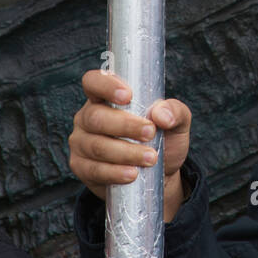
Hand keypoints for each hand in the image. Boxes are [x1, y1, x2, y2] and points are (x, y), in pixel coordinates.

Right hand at [69, 70, 191, 220]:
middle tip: (150, 133)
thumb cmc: (162, 140)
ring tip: (150, 158)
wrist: (159, 176)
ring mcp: (81, 143)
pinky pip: (93, 170)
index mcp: (105, 97)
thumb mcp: (176, 122)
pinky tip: (132, 173)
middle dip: (125, 125)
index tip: (128, 96)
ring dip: (125, 152)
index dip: (106, 86)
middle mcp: (87, 117)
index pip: (94, 82)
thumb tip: (161, 114)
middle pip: (96, 117)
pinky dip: (115, 172)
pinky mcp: (82, 168)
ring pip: (96, 146)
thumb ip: (174, 111)